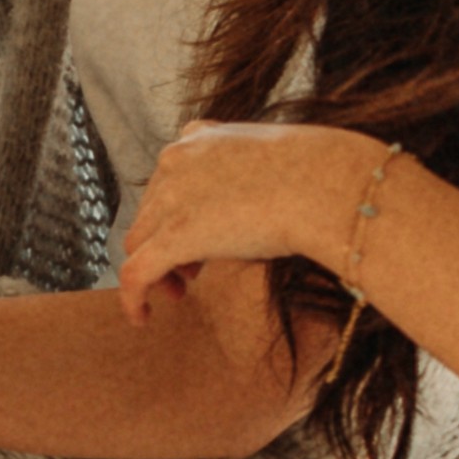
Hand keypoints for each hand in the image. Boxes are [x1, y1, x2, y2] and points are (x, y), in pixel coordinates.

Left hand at [122, 122, 390, 319]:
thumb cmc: (320, 175)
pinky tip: (141, 319)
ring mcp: (171, 199)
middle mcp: (175, 162)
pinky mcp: (174, 237)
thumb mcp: (275, 160)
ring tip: (180, 293)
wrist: (326, 185)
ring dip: (155, 270)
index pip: (168, 180)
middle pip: (151, 212)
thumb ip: (251, 176)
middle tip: (193, 274)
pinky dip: (132, 299)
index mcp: (198, 138)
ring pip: (138, 242)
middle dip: (166, 242)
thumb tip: (256, 205)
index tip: (200, 236)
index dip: (176, 212)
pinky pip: (136, 274)